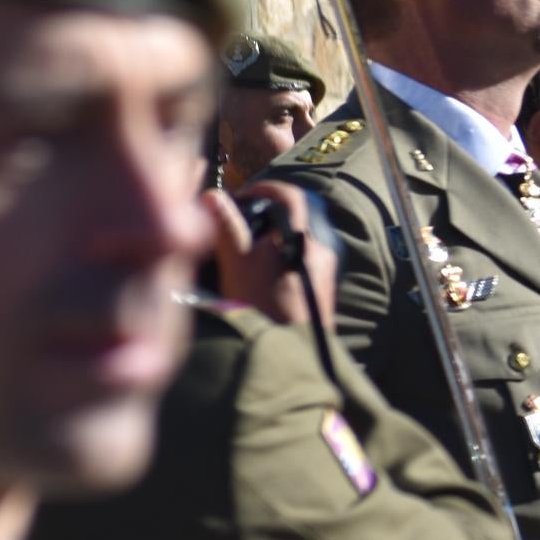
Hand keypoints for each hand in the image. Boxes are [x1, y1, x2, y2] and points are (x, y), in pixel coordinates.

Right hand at [206, 184, 334, 328]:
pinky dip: (282, 264)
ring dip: (273, 244)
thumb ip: (226, 227)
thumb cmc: (262, 304)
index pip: (291, 196)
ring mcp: (326, 273)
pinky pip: (302, 266)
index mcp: (303, 238)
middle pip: (295, 221)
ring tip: (247, 258)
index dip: (267, 188)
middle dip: (267, 220)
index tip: (245, 195)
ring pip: (297, 245)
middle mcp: (321, 251)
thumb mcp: (237, 262)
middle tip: (241, 229)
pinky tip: (262, 280)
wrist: (289, 350)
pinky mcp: (324, 293)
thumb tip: (213, 195)